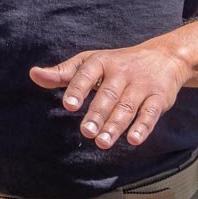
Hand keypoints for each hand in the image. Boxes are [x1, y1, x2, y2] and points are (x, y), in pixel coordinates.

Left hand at [29, 43, 189, 148]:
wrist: (163, 57)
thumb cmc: (117, 63)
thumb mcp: (89, 62)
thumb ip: (63, 73)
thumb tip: (34, 74)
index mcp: (101, 61)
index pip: (87, 74)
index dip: (78, 89)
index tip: (68, 105)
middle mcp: (121, 72)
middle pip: (108, 95)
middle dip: (97, 114)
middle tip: (85, 132)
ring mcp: (141, 85)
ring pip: (127, 107)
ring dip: (115, 125)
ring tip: (102, 142)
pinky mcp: (159, 98)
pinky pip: (150, 113)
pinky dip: (143, 127)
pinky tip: (133, 140)